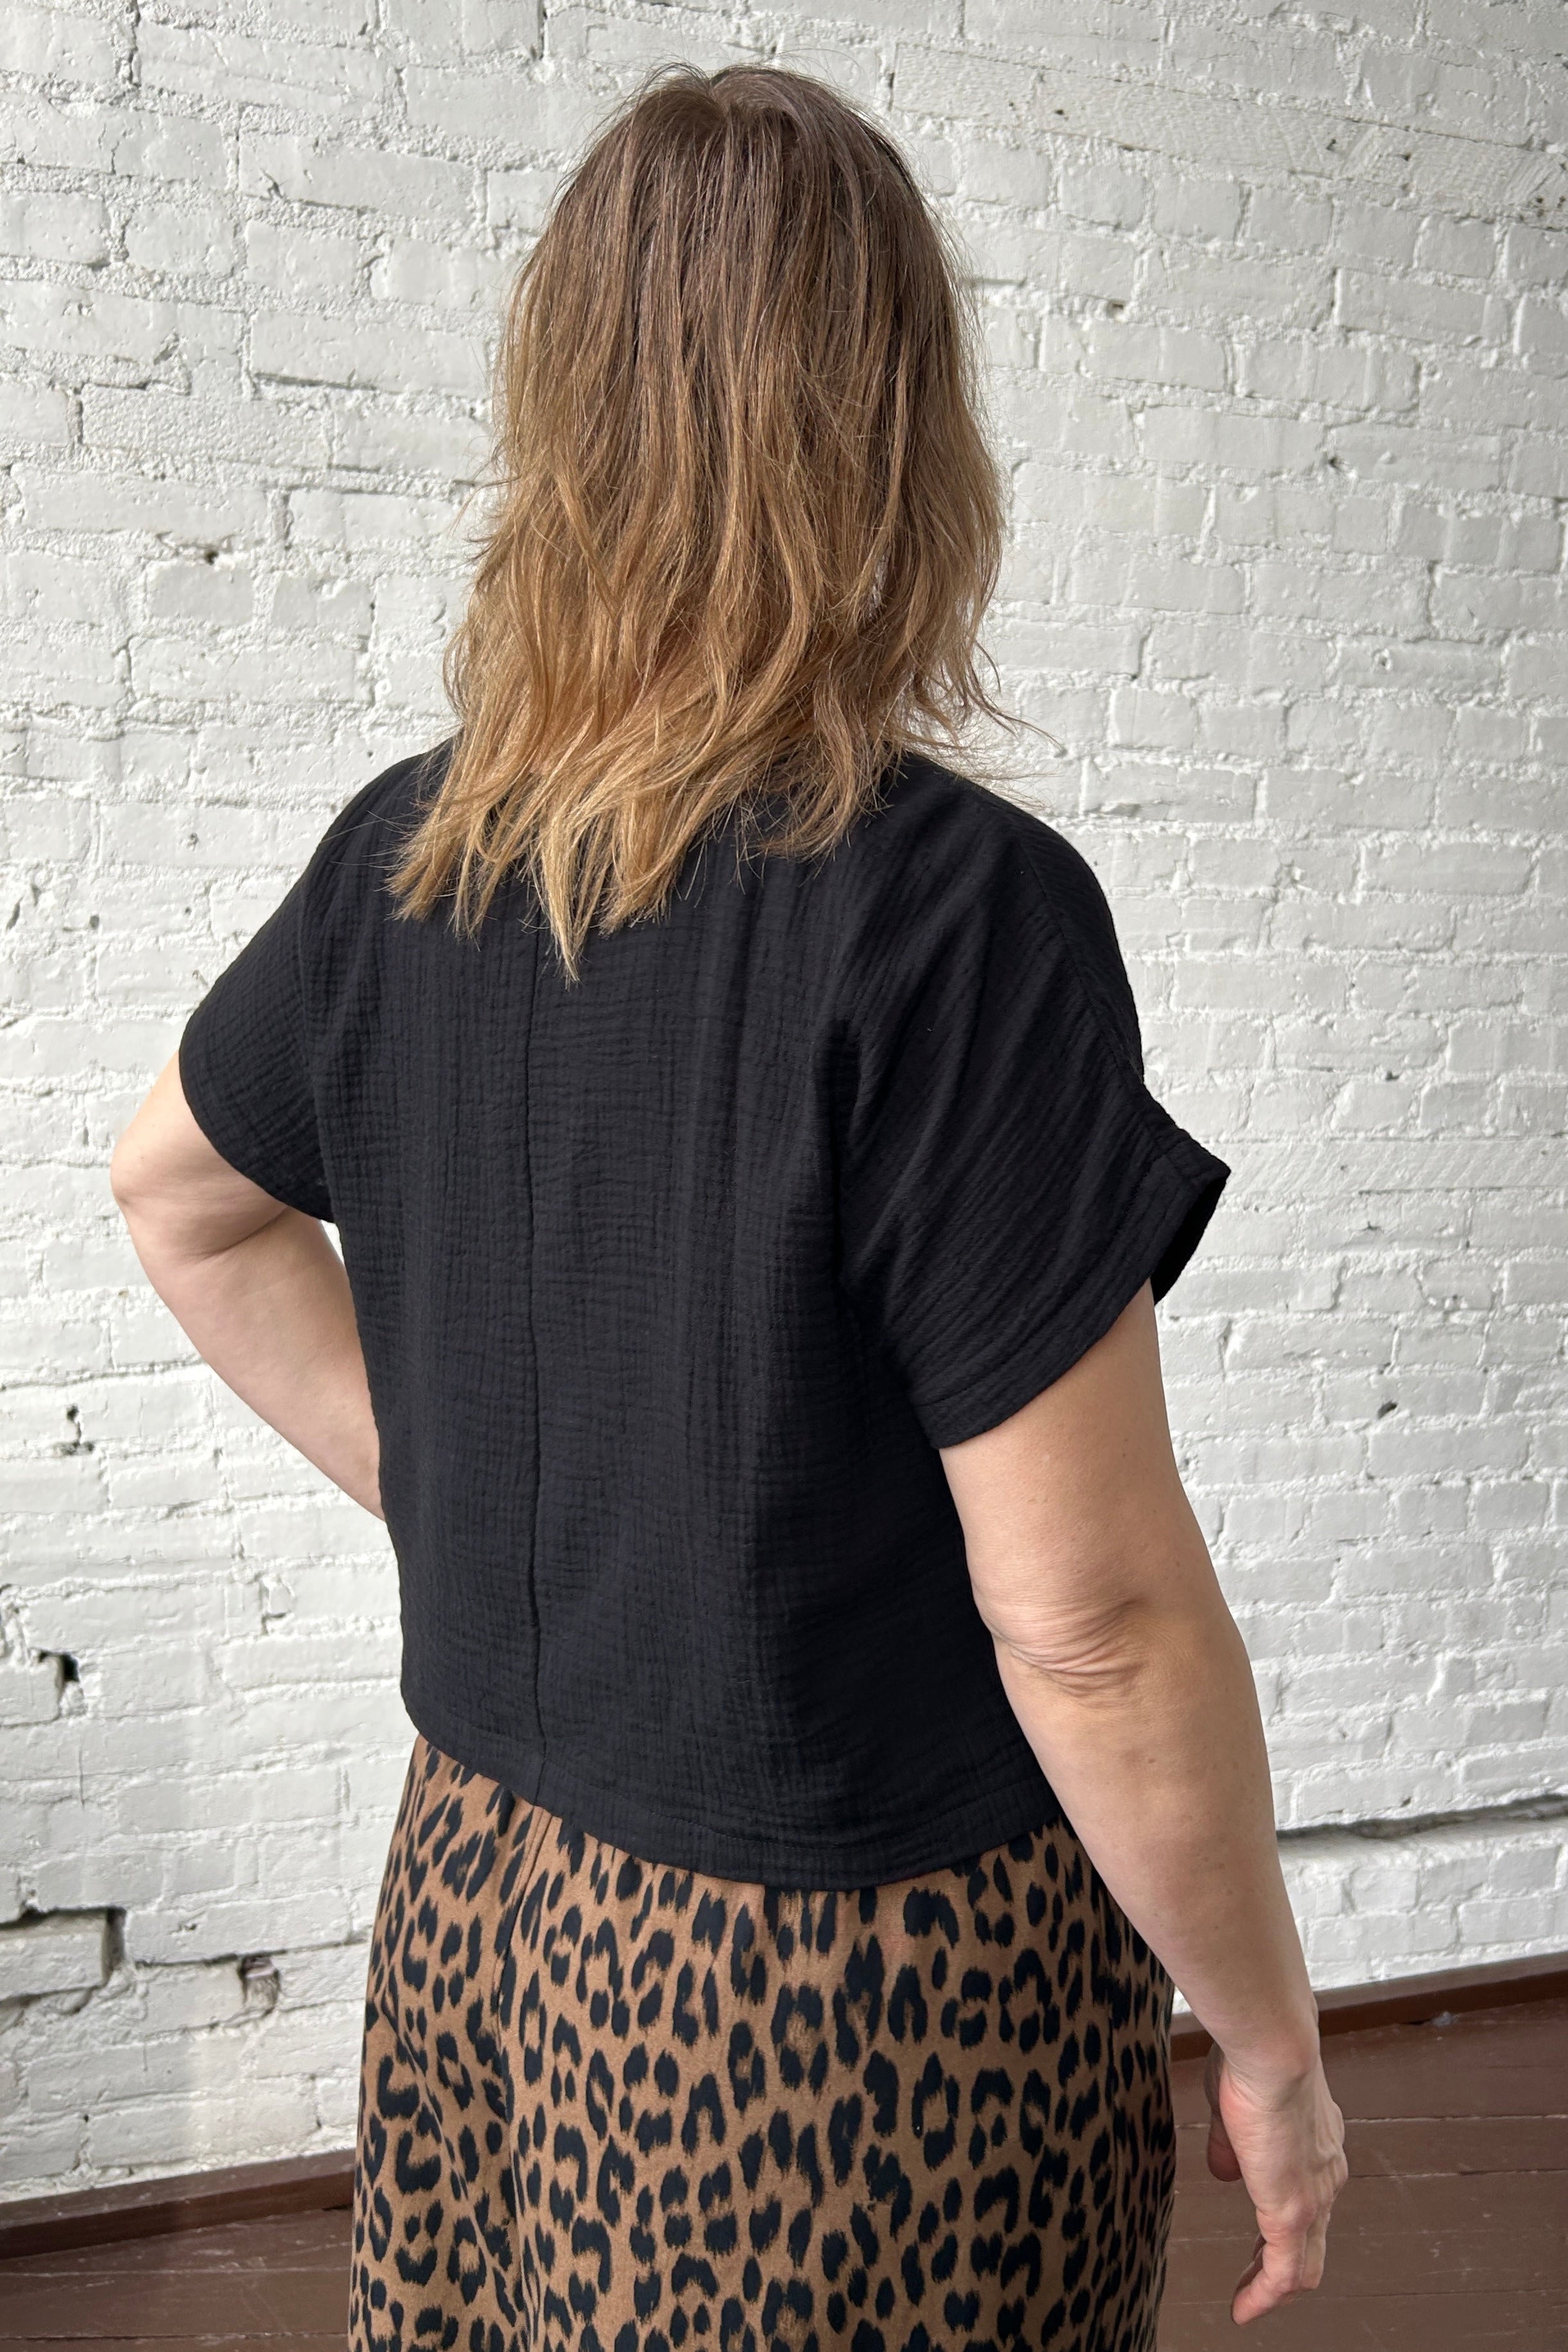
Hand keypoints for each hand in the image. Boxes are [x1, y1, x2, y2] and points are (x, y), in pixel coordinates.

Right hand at [1202, 2040, 1347, 2324]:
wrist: (1274, 2049)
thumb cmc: (1253, 2058)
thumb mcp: (1233, 2104)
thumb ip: (1231, 2143)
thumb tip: (1223, 2171)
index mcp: (1316, 2140)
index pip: (1308, 2195)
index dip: (1283, 2219)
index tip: (1260, 2236)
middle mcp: (1326, 2172)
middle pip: (1313, 2237)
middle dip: (1281, 2263)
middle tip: (1255, 2280)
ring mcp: (1316, 2197)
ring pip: (1305, 2261)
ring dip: (1275, 2285)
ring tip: (1248, 2301)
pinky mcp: (1294, 2214)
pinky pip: (1285, 2273)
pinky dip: (1264, 2296)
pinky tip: (1243, 2310)